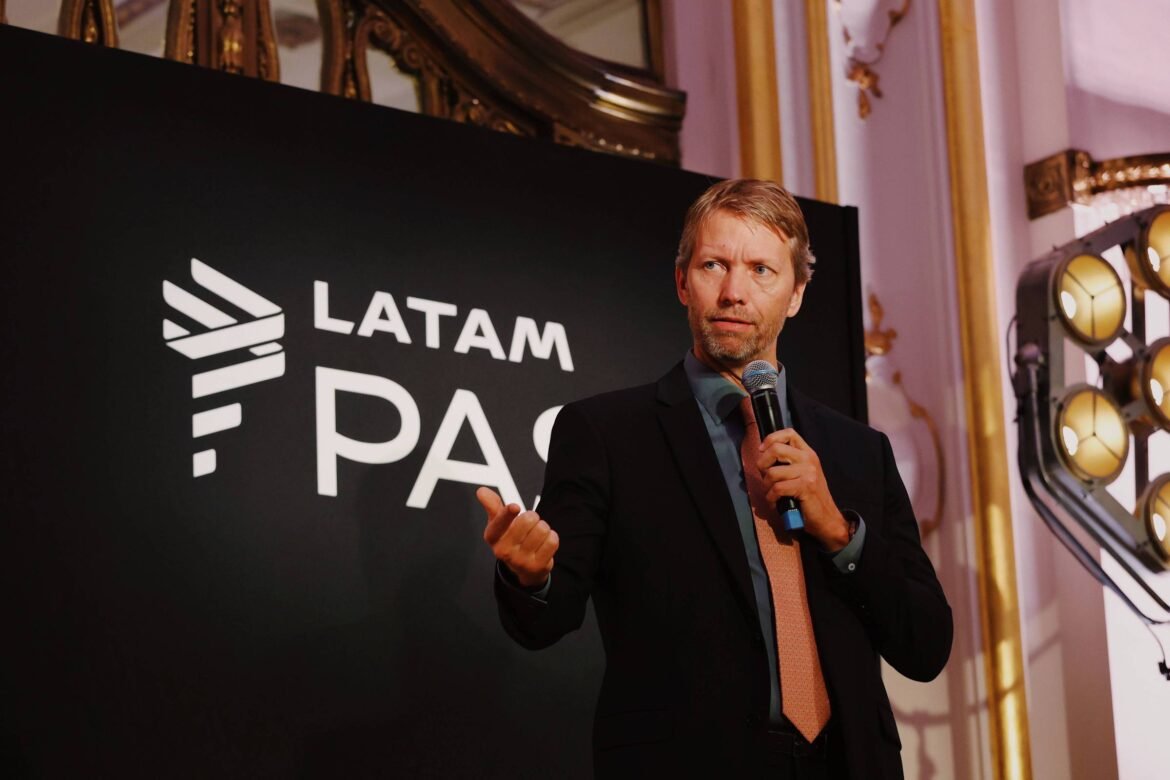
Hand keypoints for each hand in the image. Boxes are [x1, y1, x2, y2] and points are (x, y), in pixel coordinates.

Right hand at [477, 487, 558, 588]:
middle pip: (528, 520)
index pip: (500, 522)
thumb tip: (481, 491)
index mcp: (492, 537)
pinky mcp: (537, 567)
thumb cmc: (509, 538)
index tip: (514, 507)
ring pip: (542, 529)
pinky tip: (543, 543)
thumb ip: (492, 505)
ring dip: (543, 528)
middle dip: (533, 517)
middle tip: (529, 524)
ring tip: (536, 534)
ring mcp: (520, 561)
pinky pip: (552, 541)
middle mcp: (503, 551)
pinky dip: (551, 537)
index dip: (508, 513)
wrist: (522, 567)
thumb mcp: (498, 523)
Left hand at [754, 429, 850, 550]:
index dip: (771, 439)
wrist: (827, 518)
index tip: (762, 451)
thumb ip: (788, 462)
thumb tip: (763, 455)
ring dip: (766, 486)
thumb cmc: (810, 498)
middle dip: (762, 465)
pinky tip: (775, 502)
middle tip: (765, 477)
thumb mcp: (803, 473)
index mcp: (808, 453)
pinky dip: (771, 498)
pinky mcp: (805, 486)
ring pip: (772, 472)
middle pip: (775, 449)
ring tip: (772, 493)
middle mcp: (809, 459)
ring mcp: (808, 472)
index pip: (789, 433)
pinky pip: (777, 488)